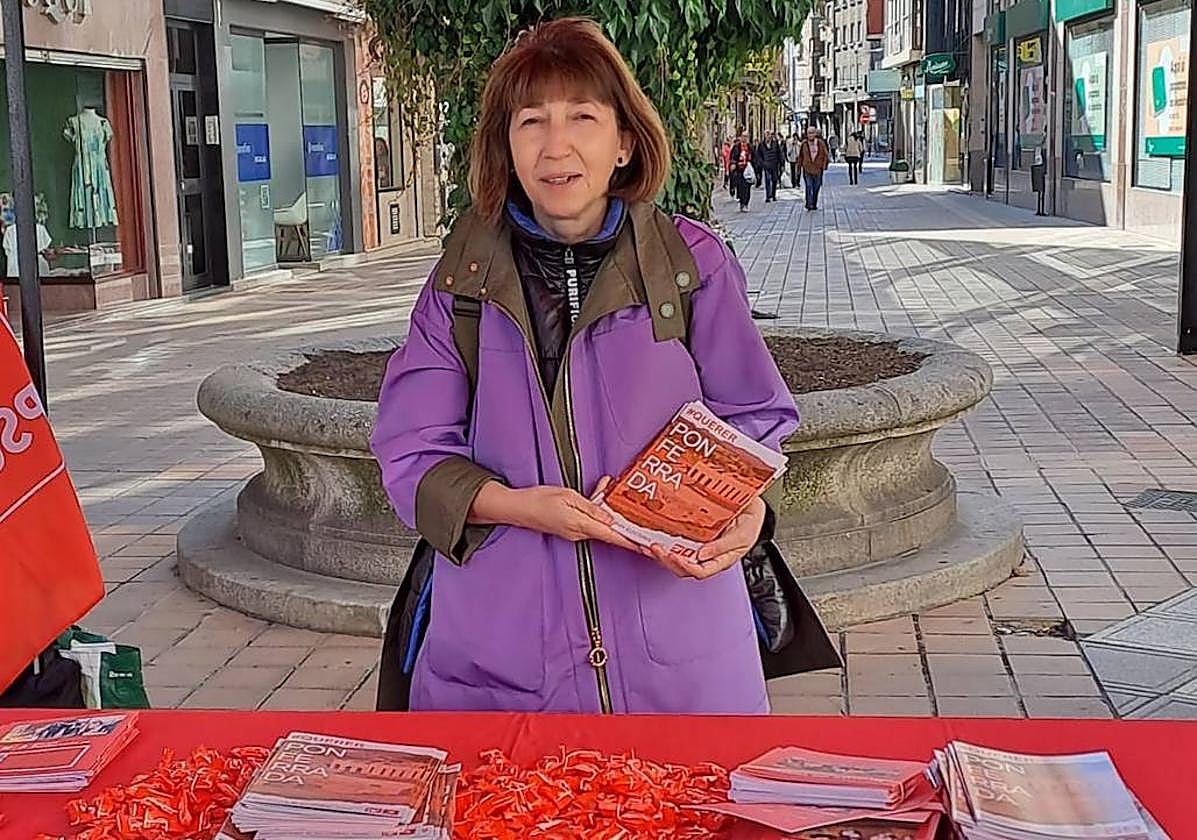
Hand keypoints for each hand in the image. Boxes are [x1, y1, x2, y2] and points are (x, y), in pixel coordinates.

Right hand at [507, 480, 645, 554]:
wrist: (517, 508)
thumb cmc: (539, 499)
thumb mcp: (568, 496)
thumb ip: (591, 507)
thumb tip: (609, 517)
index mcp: (580, 524)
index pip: (612, 536)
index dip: (630, 542)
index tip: (645, 547)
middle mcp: (579, 533)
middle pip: (609, 531)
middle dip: (625, 526)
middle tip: (643, 528)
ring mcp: (574, 533)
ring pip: (599, 524)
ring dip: (609, 513)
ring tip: (612, 490)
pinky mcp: (570, 529)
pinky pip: (589, 522)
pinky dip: (597, 510)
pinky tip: (599, 494)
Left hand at [646, 497, 764, 580]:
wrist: (751, 504)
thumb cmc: (751, 521)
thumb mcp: (744, 533)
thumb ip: (724, 546)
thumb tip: (702, 555)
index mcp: (721, 559)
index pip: (701, 571)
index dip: (686, 567)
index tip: (675, 557)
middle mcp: (707, 556)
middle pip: (684, 567)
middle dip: (667, 561)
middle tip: (655, 549)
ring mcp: (698, 546)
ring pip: (677, 557)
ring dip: (661, 554)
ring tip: (648, 545)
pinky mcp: (692, 535)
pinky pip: (676, 543)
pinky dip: (663, 542)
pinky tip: (652, 537)